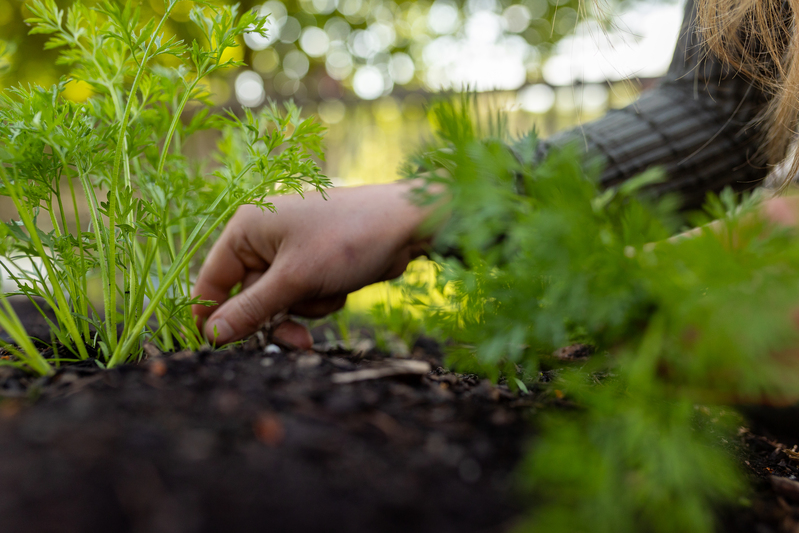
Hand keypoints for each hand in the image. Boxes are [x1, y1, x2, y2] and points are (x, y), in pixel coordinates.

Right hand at [192, 180, 439, 347]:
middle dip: (276, 318)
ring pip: (280, 302)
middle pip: (248, 297)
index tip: (221, 349)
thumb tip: (213, 336)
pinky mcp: (314, 262)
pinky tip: (343, 286)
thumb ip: (251, 309)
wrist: (406, 225)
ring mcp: (290, 249)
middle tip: (296, 342)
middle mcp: (263, 236)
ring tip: (331, 292)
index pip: (212, 280)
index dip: (214, 316)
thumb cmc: (347, 241)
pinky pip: (304, 296)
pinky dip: (321, 299)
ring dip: (305, 309)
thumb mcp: (295, 280)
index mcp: (246, 228)